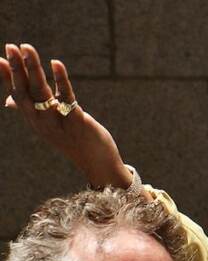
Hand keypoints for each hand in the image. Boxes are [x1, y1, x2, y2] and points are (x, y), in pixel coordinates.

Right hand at [1, 43, 133, 188]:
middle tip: (10, 46)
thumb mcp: (49, 126)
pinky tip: (56, 63)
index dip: (7, 78)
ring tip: (27, 48)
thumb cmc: (75, 142)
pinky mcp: (77, 122)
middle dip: (17, 68)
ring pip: (41, 93)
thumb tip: (8, 100)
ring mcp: (58, 123)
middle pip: (25, 92)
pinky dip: (61, 80)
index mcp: (34, 121)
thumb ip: (32, 110)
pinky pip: (66, 98)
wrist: (99, 167)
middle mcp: (42, 122)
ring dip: (33, 69)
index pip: (17, 96)